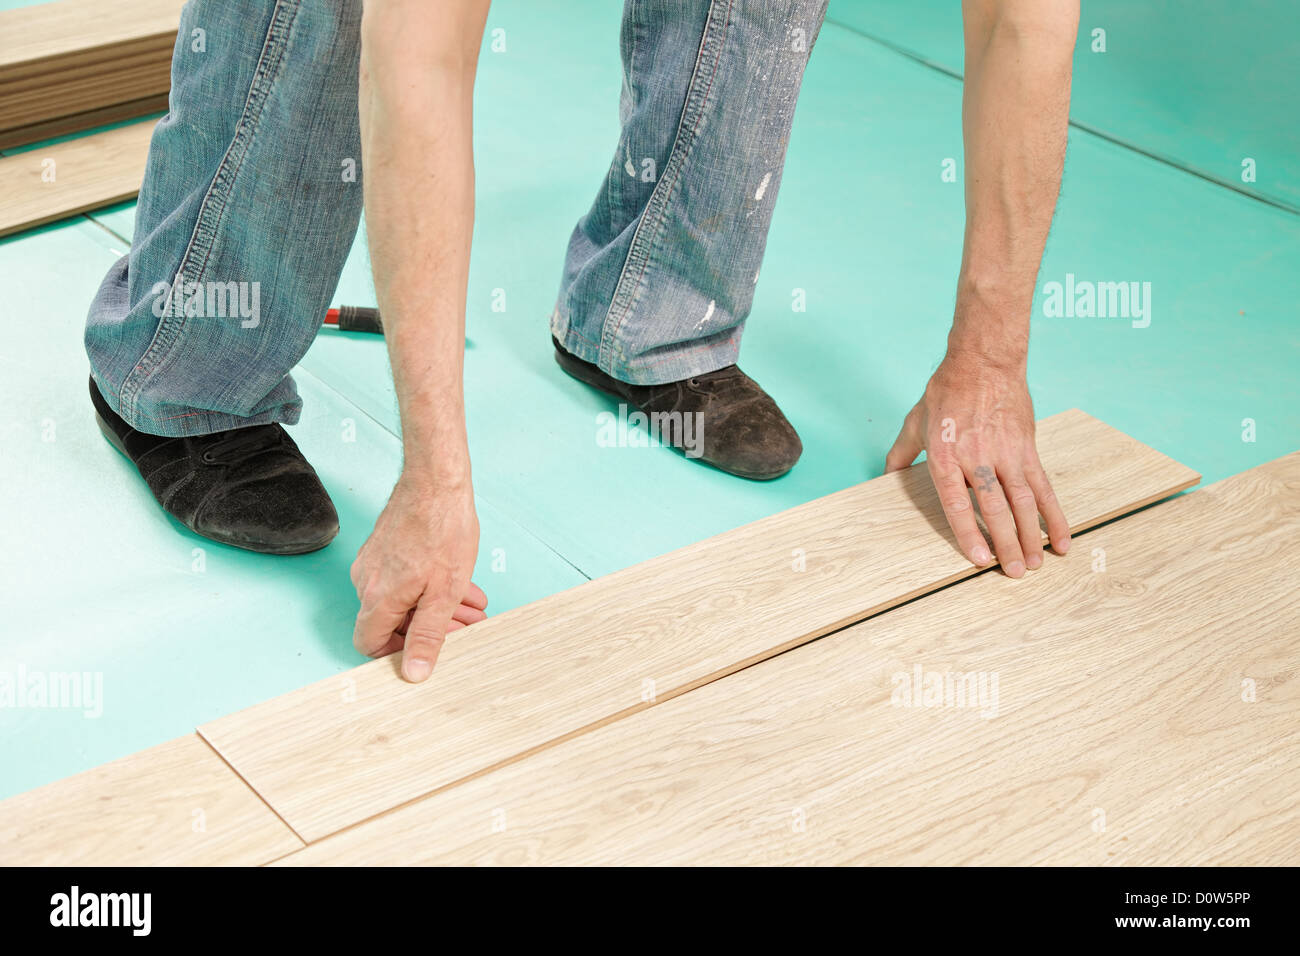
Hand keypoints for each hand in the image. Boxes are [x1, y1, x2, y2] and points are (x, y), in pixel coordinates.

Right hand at [350, 472, 483, 680]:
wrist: (437, 480)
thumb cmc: (442, 529)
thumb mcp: (444, 593)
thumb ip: (428, 635)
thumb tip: (414, 673)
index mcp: (377, 598)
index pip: (369, 644)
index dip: (397, 654)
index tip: (428, 652)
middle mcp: (367, 581)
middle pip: (393, 621)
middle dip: (433, 629)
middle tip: (468, 628)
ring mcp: (375, 562)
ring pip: (404, 599)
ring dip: (439, 608)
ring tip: (474, 608)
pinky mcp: (386, 547)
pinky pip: (406, 578)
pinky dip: (432, 587)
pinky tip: (464, 586)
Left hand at [885, 353, 1069, 575]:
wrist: (983, 361)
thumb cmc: (945, 391)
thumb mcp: (913, 422)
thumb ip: (900, 455)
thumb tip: (885, 479)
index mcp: (945, 456)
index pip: (957, 503)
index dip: (969, 533)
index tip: (980, 560)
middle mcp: (977, 458)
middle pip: (995, 508)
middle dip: (1007, 544)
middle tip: (1015, 573)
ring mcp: (1006, 454)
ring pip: (1022, 502)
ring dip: (1031, 536)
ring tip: (1036, 563)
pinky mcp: (1027, 448)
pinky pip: (1043, 487)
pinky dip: (1054, 514)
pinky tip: (1061, 538)